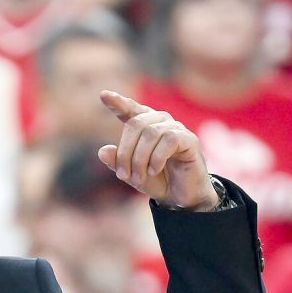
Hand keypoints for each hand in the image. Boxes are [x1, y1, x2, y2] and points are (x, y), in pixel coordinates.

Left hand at [97, 90, 219, 210]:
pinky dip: (157, 157)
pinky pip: (169, 139)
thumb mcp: (130, 174)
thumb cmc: (156, 180)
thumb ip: (116, 162)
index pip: (130, 110)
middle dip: (125, 152)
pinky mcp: (189, 139)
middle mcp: (160, 122)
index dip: (118, 103)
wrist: (180, 197)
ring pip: (151, 133)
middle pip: (135, 124)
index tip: (104, 95)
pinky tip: (154, 170)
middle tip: (123, 175)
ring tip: (139, 177)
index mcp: (144, 126)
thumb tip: (102, 151)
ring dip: (140, 159)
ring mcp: (176, 128)